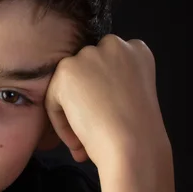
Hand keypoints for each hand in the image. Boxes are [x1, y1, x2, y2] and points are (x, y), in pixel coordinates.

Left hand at [44, 34, 169, 166]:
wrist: (135, 146)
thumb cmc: (139, 133)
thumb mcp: (133, 96)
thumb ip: (112, 84)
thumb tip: (86, 95)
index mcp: (136, 51)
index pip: (107, 64)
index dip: (102, 93)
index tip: (105, 116)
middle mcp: (114, 46)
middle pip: (85, 72)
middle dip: (85, 99)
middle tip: (91, 128)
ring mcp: (90, 56)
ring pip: (67, 86)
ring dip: (71, 111)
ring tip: (84, 140)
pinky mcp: (67, 71)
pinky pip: (52, 99)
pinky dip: (60, 123)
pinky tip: (78, 141)